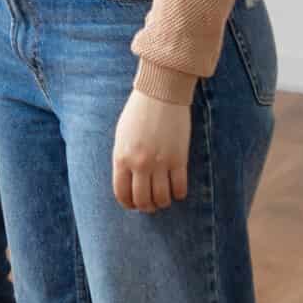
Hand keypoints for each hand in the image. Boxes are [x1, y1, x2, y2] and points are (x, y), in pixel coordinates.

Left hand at [112, 88, 189, 211]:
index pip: (122, 193)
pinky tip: (177, 191)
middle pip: (143, 200)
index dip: (128, 204)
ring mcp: (160, 163)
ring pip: (162, 198)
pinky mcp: (179, 159)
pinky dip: (179, 194)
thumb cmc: (138, 114)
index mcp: (121, 158)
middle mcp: (140, 164)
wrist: (160, 95)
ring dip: (163, 203)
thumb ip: (123, 159)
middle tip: (150, 205)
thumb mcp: (121, 136)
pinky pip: (180, 188)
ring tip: (163, 199)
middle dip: (146, 207)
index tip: (133, 205)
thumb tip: (129, 181)